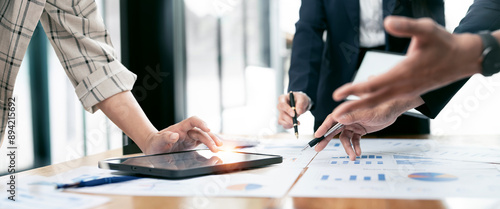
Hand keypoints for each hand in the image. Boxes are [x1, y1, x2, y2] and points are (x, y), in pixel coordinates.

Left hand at [143, 116, 222, 154]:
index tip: (208, 129)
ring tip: (218, 148)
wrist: (154, 146)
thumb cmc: (155, 143)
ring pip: (204, 137)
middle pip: (201, 131)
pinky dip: (209, 145)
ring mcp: (189, 137)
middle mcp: (186, 131)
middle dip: (210, 138)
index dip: (201, 123)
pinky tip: (215, 148)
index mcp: (179, 128)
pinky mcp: (191, 144)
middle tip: (216, 146)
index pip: (193, 121)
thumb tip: (174, 135)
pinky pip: (202, 142)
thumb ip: (165, 138)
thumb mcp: (156, 141)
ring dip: (212, 141)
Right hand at [277, 92, 310, 128]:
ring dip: (289, 124)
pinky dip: (289, 126)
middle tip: (297, 122)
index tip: (294, 114)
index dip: (287, 110)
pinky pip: (283, 125)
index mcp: (283, 98)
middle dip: (289, 119)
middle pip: (282, 113)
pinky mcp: (283, 119)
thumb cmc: (300, 99)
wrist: (302, 103)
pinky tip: (295, 124)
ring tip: (297, 123)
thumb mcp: (302, 98)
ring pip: (281, 120)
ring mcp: (280, 113)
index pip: (282, 104)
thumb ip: (301, 104)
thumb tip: (298, 112)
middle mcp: (280, 106)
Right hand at [313, 97, 423, 159]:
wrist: (394, 109)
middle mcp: (348, 117)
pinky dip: (356, 147)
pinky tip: (358, 152)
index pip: (332, 119)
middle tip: (318, 148)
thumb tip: (338, 118)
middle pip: (334, 129)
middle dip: (327, 139)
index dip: (324, 127)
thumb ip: (353, 116)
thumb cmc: (382, 107)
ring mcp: (353, 124)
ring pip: (345, 138)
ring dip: (348, 148)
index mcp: (347, 111)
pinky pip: (355, 140)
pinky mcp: (360, 130)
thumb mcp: (368, 113)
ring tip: (352, 156)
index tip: (318, 135)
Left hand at [332, 16, 482, 115]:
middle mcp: (404, 86)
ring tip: (342, 116)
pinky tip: (361, 103)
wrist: (463, 59)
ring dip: (360, 109)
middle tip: (334, 116)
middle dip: (353, 109)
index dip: (354, 90)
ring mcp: (406, 91)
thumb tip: (387, 22)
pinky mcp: (409, 92)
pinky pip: (387, 101)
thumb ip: (406, 26)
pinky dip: (372, 104)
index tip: (337, 95)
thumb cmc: (443, 42)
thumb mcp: (426, 29)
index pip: (374, 85)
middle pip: (374, 100)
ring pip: (379, 102)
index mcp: (404, 73)